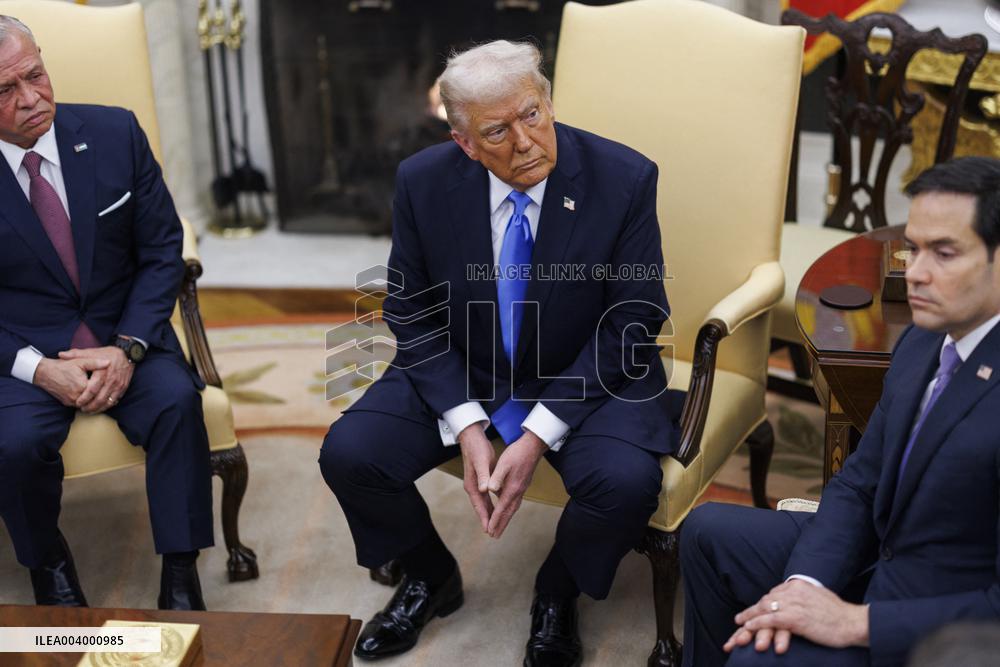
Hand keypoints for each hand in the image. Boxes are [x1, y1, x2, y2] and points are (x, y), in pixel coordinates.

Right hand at [33, 356, 109, 406]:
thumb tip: (108, 362)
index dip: (106, 386)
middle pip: (94, 399)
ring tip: (105, 396)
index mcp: (82, 386)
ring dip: (95, 401)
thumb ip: (95, 363)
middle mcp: (76, 397)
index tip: (112, 383)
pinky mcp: (67, 403)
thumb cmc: (63, 366)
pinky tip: (93, 398)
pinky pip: (80, 405)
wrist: (44, 373)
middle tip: (112, 394)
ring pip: (88, 404)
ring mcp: (71, 402)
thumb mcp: (80, 362)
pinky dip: (87, 402)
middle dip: (103, 396)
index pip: (98, 389)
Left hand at [58, 346, 134, 413]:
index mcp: (102, 372)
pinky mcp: (123, 388)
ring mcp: (118, 385)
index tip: (77, 403)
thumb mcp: (92, 352)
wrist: (127, 354)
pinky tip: (101, 407)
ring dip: (98, 408)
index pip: (92, 389)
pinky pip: (115, 400)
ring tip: (90, 411)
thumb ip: (76, 354)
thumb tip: (61, 355)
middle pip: (100, 399)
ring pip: (108, 402)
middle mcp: (111, 380)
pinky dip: (107, 406)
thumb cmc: (108, 353)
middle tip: (82, 409)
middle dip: (90, 407)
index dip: (84, 398)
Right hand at [458, 422, 495, 533]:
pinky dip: (492, 503)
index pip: (479, 505)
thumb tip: (484, 490)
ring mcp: (476, 483)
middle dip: (487, 520)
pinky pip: (487, 496)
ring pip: (484, 502)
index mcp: (473, 484)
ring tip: (496, 524)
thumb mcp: (482, 462)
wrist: (471, 437)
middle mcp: (473, 486)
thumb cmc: (477, 449)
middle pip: (481, 507)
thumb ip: (483, 476)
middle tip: (493, 533)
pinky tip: (498, 506)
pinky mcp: (481, 479)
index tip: (489, 530)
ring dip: (490, 513)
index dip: (484, 518)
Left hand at [486, 430, 547, 538]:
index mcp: (512, 488)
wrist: (533, 447)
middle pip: (509, 512)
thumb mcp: (504, 463)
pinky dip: (510, 510)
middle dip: (501, 524)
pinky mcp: (522, 485)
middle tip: (494, 536)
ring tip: (500, 527)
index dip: (495, 520)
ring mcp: (522, 489)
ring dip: (506, 519)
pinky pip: (515, 502)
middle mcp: (518, 491)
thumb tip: (491, 490)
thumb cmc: (517, 454)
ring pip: (513, 508)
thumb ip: (496, 477)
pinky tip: (507, 509)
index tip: (489, 531)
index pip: (501, 508)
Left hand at [724, 579, 868, 654]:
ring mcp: (794, 604)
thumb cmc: (840, 614)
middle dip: (752, 610)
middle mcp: (794, 591)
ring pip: (765, 608)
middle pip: (767, 600)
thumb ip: (805, 597)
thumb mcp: (819, 597)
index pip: (774, 593)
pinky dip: (757, 623)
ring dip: (750, 616)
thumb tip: (796, 601)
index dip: (762, 604)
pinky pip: (770, 619)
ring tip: (740, 623)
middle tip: (740, 618)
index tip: (754, 610)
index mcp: (799, 586)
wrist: (853, 623)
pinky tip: (748, 626)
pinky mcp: (796, 618)